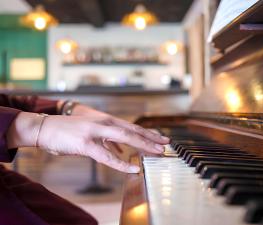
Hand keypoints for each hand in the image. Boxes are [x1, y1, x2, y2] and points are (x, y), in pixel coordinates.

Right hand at [7, 112, 169, 172]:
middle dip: (151, 138)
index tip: (161, 137)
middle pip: (133, 130)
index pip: (132, 126)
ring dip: (143, 146)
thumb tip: (121, 149)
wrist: (46, 127)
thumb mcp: (92, 130)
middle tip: (167, 144)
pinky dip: (121, 163)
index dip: (148, 132)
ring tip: (157, 153)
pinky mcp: (85, 144)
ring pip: (124, 139)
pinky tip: (132, 168)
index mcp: (106, 120)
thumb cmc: (70, 130)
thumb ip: (108, 139)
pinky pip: (107, 156)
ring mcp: (95, 132)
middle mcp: (104, 123)